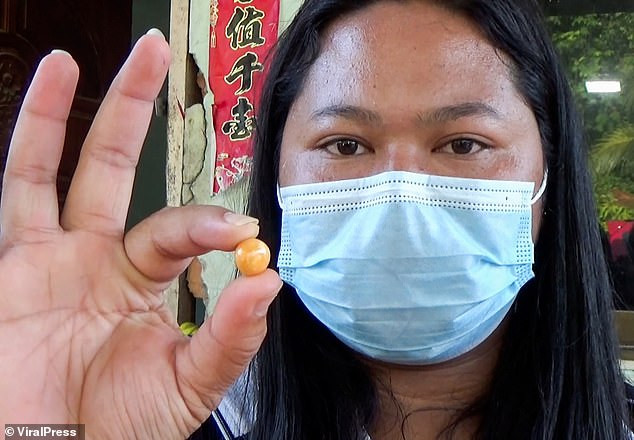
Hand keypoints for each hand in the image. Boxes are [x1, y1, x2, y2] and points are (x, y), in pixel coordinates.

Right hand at [0, 31, 281, 438]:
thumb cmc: (120, 428)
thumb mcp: (190, 385)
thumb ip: (231, 337)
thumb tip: (270, 280)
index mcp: (143, 281)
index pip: (179, 227)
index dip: (209, 222)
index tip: (241, 232)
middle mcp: (98, 257)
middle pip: (118, 167)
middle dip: (135, 109)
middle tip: (157, 53)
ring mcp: (51, 256)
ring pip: (60, 168)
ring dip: (70, 112)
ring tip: (75, 57)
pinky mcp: (14, 266)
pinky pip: (16, 192)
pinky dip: (29, 141)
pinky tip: (41, 94)